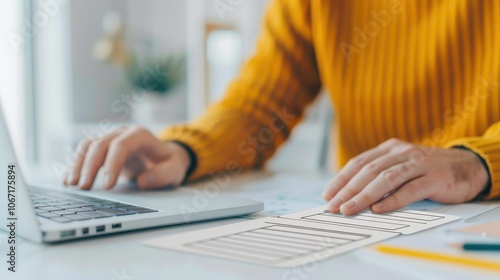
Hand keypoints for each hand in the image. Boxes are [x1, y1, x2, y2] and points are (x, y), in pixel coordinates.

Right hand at [63, 126, 191, 189]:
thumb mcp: (174, 170)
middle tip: (84, 187)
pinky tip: (68, 180)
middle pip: (101, 144)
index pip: (122, 145)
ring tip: (71, 184)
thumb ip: (162, 175)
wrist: (165, 157)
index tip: (107, 185)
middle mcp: (122, 133)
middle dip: (90, 166)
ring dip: (77, 164)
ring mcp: (110, 139)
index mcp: (140, 135)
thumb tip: (144, 181)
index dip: (112, 164)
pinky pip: (84, 152)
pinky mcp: (102, 148)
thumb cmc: (169, 163)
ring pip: (88, 146)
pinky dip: (75, 165)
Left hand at [322, 138, 488, 214]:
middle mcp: (403, 153)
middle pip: (369, 171)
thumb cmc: (428, 170)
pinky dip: (393, 200)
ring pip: (386, 179)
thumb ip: (380, 174)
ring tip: (349, 209)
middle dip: (348, 189)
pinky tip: (378, 209)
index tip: (328, 194)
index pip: (360, 163)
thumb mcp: (401, 165)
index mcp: (391, 148)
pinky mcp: (435, 178)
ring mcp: (419, 164)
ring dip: (364, 195)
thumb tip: (350, 194)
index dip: (342, 178)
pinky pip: (410, 190)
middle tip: (334, 205)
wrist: (468, 166)